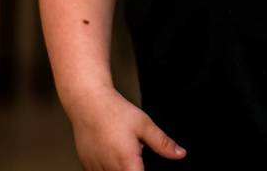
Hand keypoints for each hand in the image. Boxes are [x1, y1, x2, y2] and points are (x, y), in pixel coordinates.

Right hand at [65, 86, 185, 170]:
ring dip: (122, 168)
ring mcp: (95, 169)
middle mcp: (109, 169)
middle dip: (134, 169)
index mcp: (127, 162)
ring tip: (123, 152)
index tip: (143, 165)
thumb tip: (180, 154)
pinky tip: (112, 153)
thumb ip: (163, 143)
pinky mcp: (86, 165)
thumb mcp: (144, 124)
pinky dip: (109, 167)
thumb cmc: (115, 111)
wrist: (88, 102)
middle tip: (135, 154)